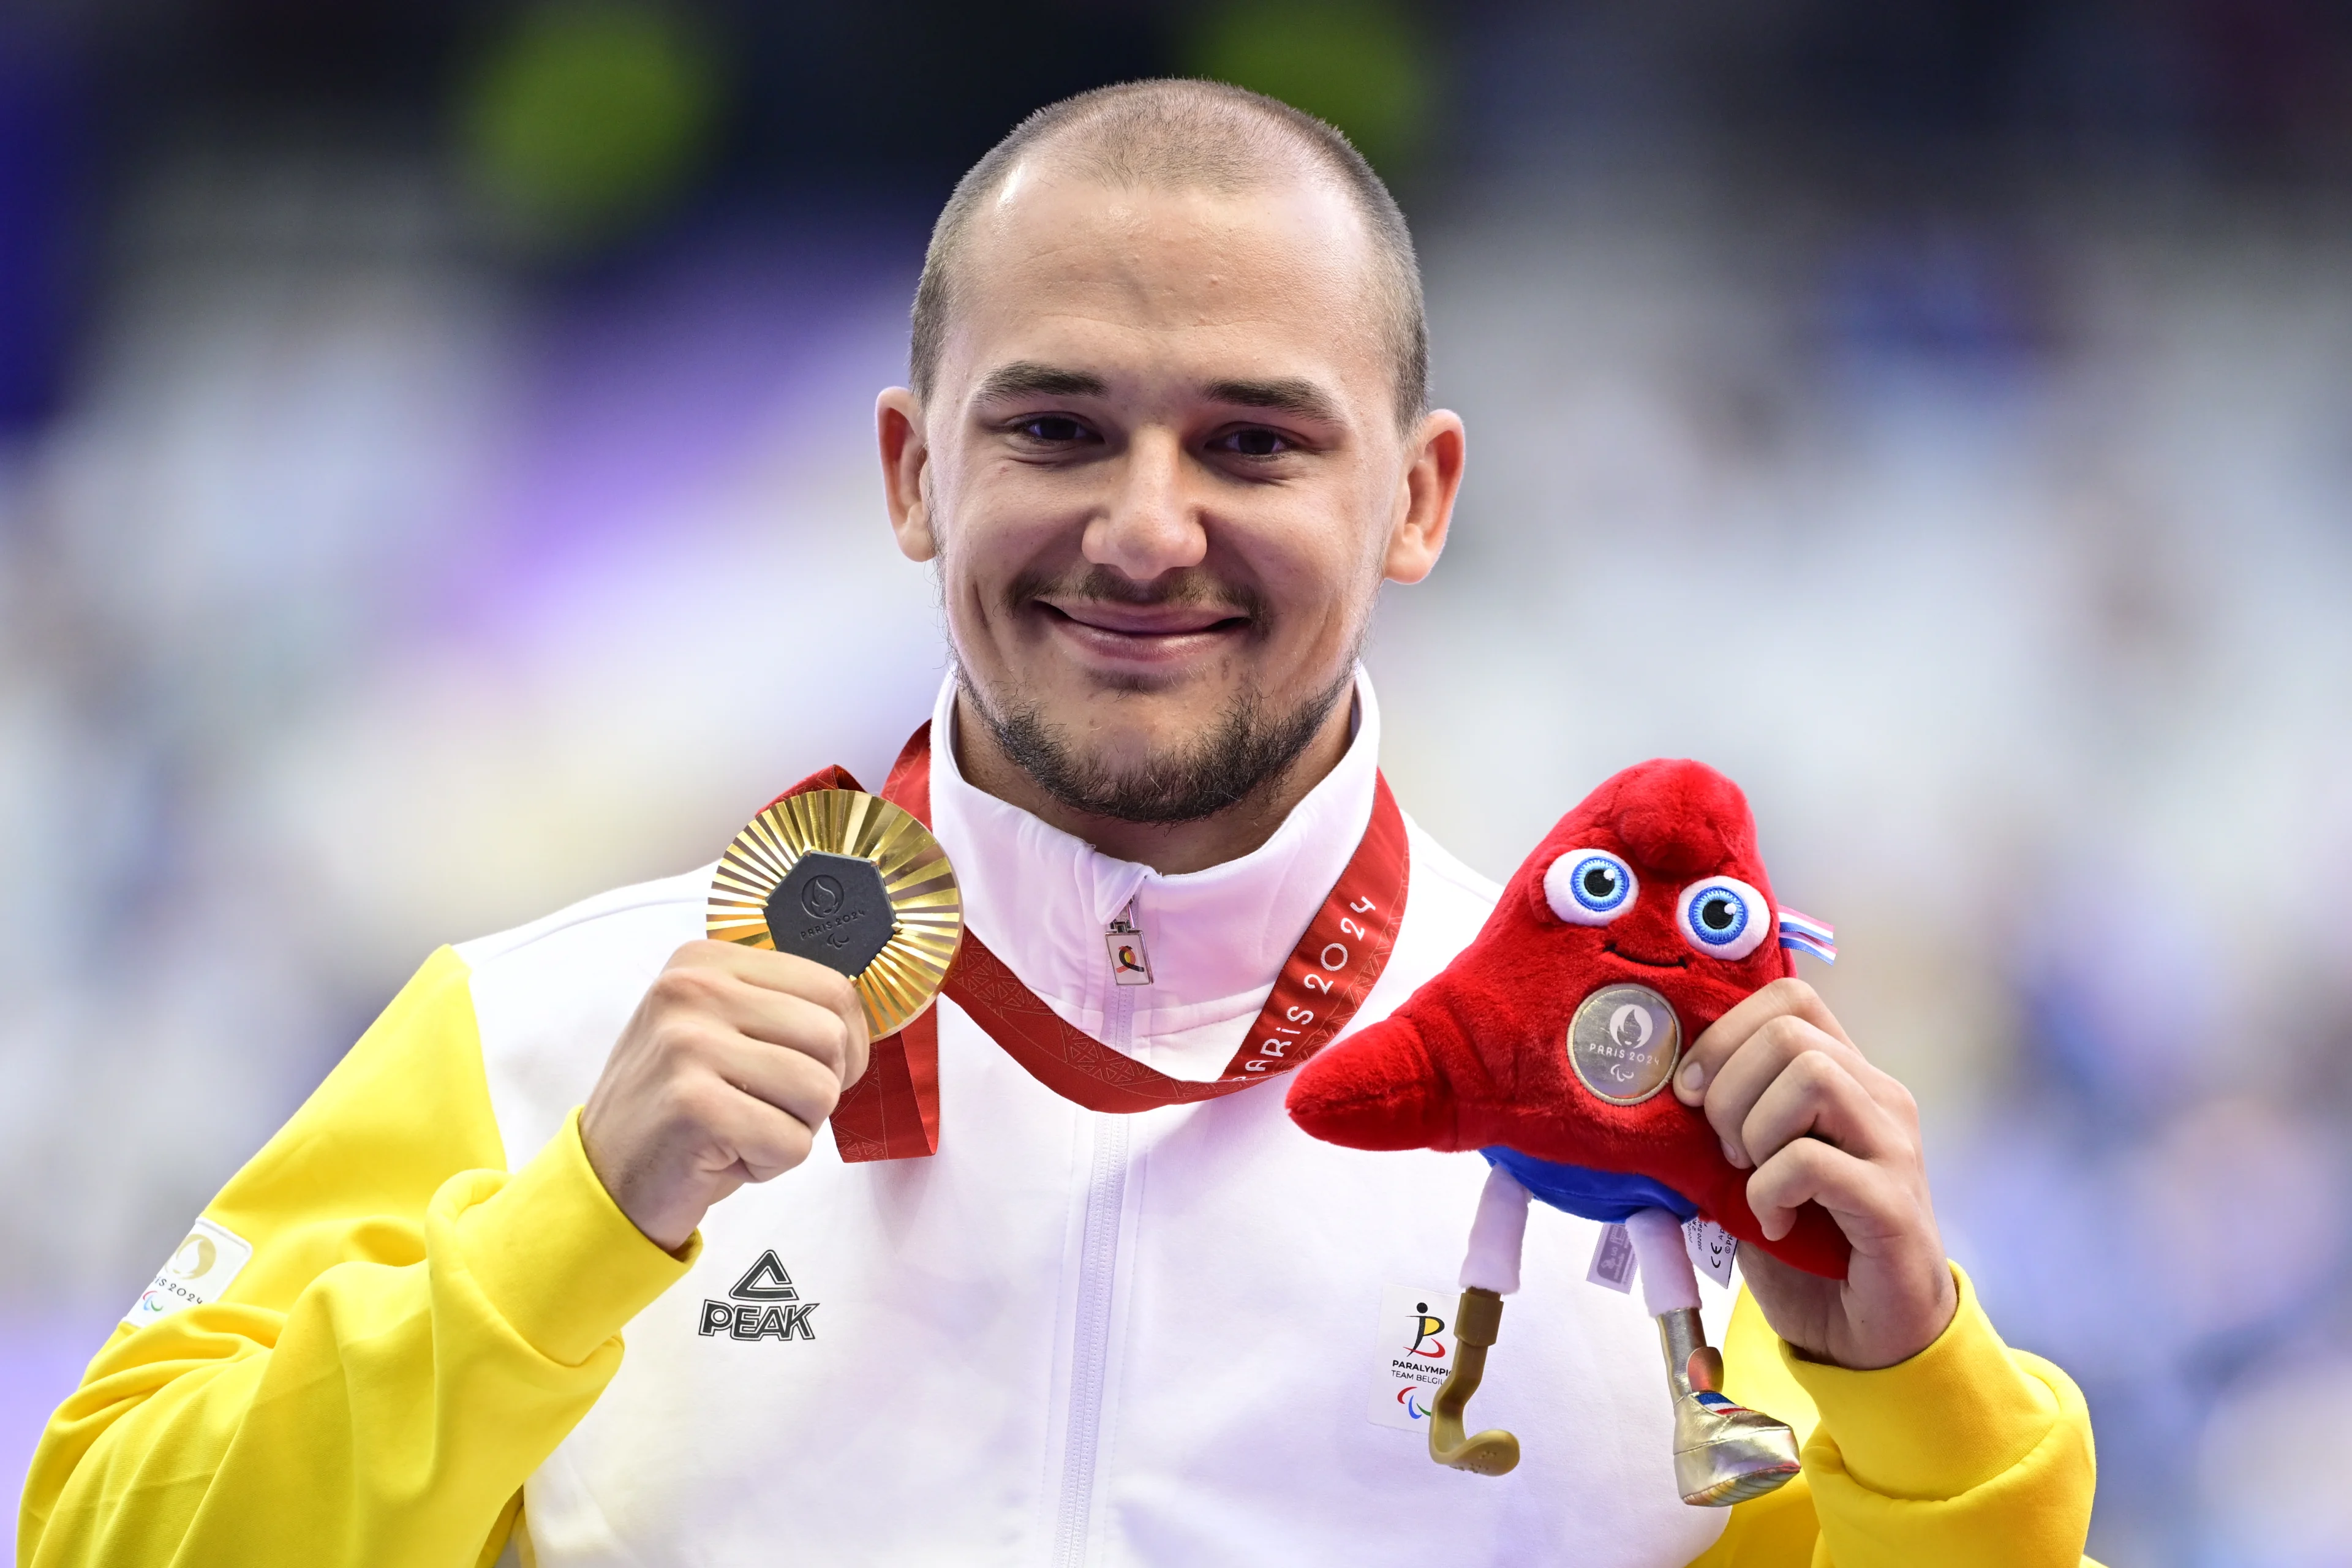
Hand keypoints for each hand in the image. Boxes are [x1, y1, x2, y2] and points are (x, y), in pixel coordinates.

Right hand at [581, 941, 870, 1252]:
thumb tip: (863, 1017)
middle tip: (767, 1109)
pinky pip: (791, 1142)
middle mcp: (693, 989)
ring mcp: (688, 1045)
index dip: (848, 1042)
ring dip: (794, 1129)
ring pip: (820, 1090)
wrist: (607, 1178)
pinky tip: (725, 1156)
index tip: (820, 1070)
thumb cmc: (680, 1108)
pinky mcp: (694, 1106)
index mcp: (706, 961)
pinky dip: (771, 1164)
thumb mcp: (719, 1030)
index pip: (831, 987)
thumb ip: (780, 1008)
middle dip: (819, 1089)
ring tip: (742, 1130)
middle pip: (831, 1036)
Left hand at [1673, 977, 1956, 1369]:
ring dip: (1755, 1131)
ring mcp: (1893, 1146)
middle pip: (1789, 1031)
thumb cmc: (1806, 1245)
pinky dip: (1770, 1191)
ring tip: (1751, 1179)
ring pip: (1812, 1076)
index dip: (1724, 1032)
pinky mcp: (1893, 1202)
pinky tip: (1773, 1222)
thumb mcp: (1751, 1169)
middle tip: (1723, 1149)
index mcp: (1846, 1076)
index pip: (1791, 998)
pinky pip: (1812, 1161)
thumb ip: (1724, 1123)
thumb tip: (1663, 1087)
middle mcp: (1879, 1097)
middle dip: (1729, 1087)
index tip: (1690, 1091)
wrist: (1869, 1333)